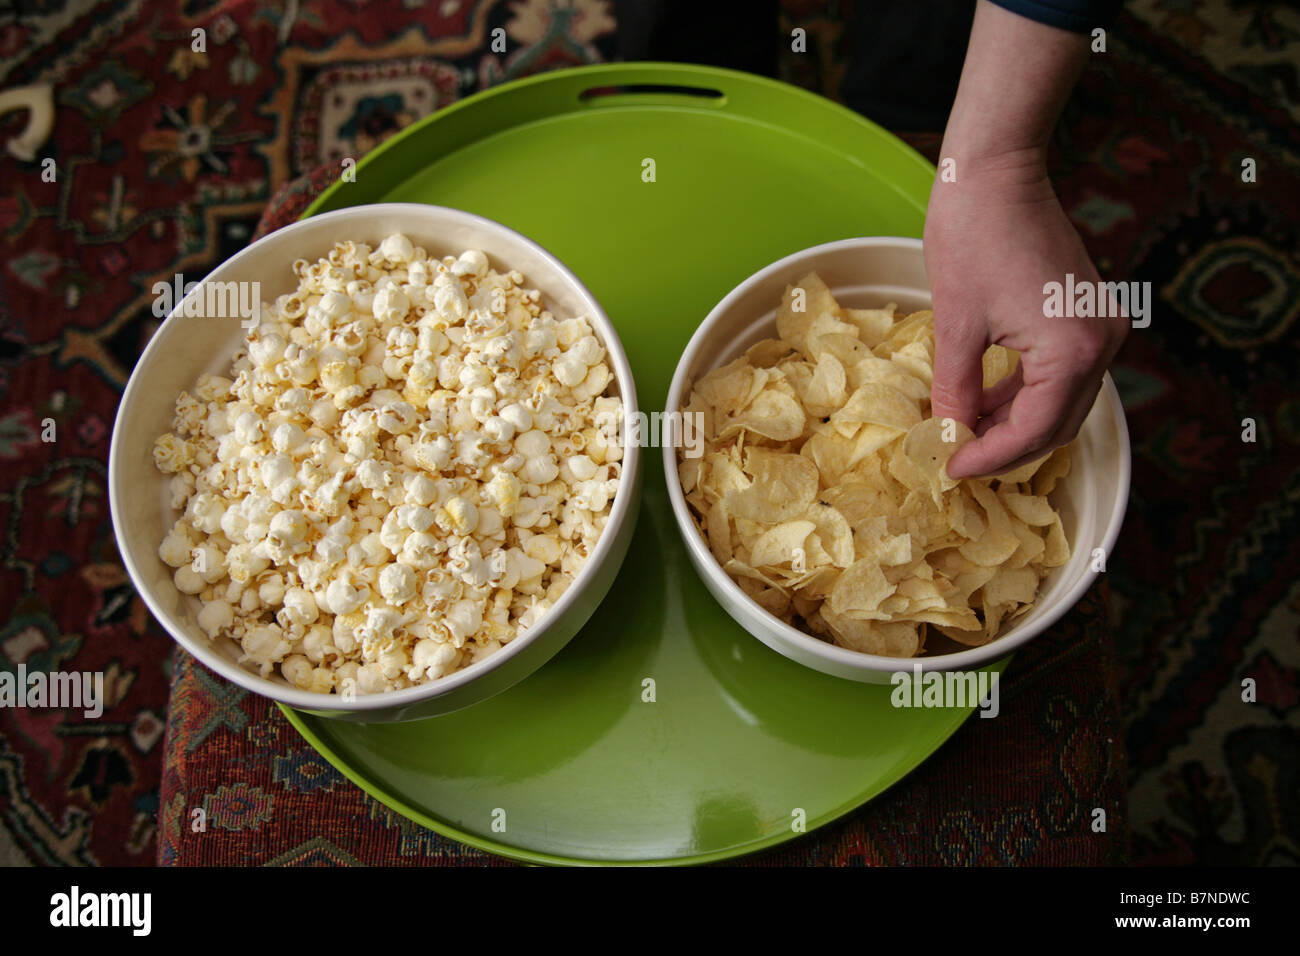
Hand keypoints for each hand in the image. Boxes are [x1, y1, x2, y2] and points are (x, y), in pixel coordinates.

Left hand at [923, 150, 1128, 477]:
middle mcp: (1102, 344)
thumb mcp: (955, 324)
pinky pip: (1061, 375)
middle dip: (1005, 448)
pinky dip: (1025, 395)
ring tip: (963, 434)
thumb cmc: (972, 236)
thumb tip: (947, 437)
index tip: (950, 470)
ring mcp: (1101, 328)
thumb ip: (956, 390)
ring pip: (1061, 404)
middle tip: (955, 460)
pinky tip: (984, 402)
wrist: (996, 171)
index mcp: (1075, 350)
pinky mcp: (1089, 316)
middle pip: (1056, 425)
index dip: (989, 458)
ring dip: (1015, 424)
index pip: (1034, 431)